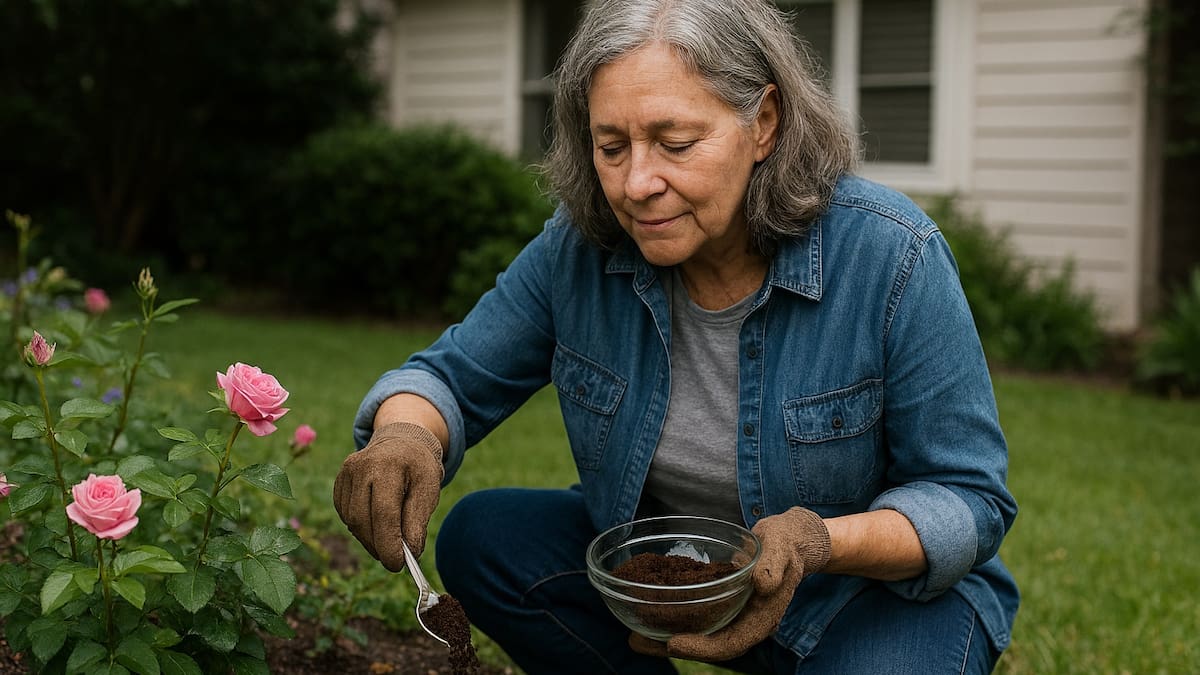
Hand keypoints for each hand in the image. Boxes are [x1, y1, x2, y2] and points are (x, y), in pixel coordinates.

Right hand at [333, 422, 443, 570]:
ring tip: (388, 545)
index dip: (389, 543)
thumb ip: (418, 520)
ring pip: (352, 520)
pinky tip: (376, 528)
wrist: (401, 441)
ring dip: (369, 540)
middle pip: (363, 519)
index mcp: (388, 465)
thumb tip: (410, 552)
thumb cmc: (419, 467)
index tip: (397, 565)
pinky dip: (361, 528)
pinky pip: (346, 515)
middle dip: (378, 546)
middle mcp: (361, 466)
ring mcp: (346, 473)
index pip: (384, 513)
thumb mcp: (429, 489)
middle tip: (394, 561)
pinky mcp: (339, 482)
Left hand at [629, 507, 830, 661]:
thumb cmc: (786, 543)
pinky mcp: (722, 605)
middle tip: (636, 643)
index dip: (702, 648)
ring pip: (699, 636)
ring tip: (633, 637)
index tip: (673, 642)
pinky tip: (649, 613)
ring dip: (666, 639)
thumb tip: (763, 585)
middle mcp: (745, 623)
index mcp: (762, 619)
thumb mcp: (783, 547)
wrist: (789, 541)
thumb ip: (774, 565)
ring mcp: (733, 616)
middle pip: (707, 646)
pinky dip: (673, 620)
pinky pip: (696, 619)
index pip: (730, 644)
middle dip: (672, 648)